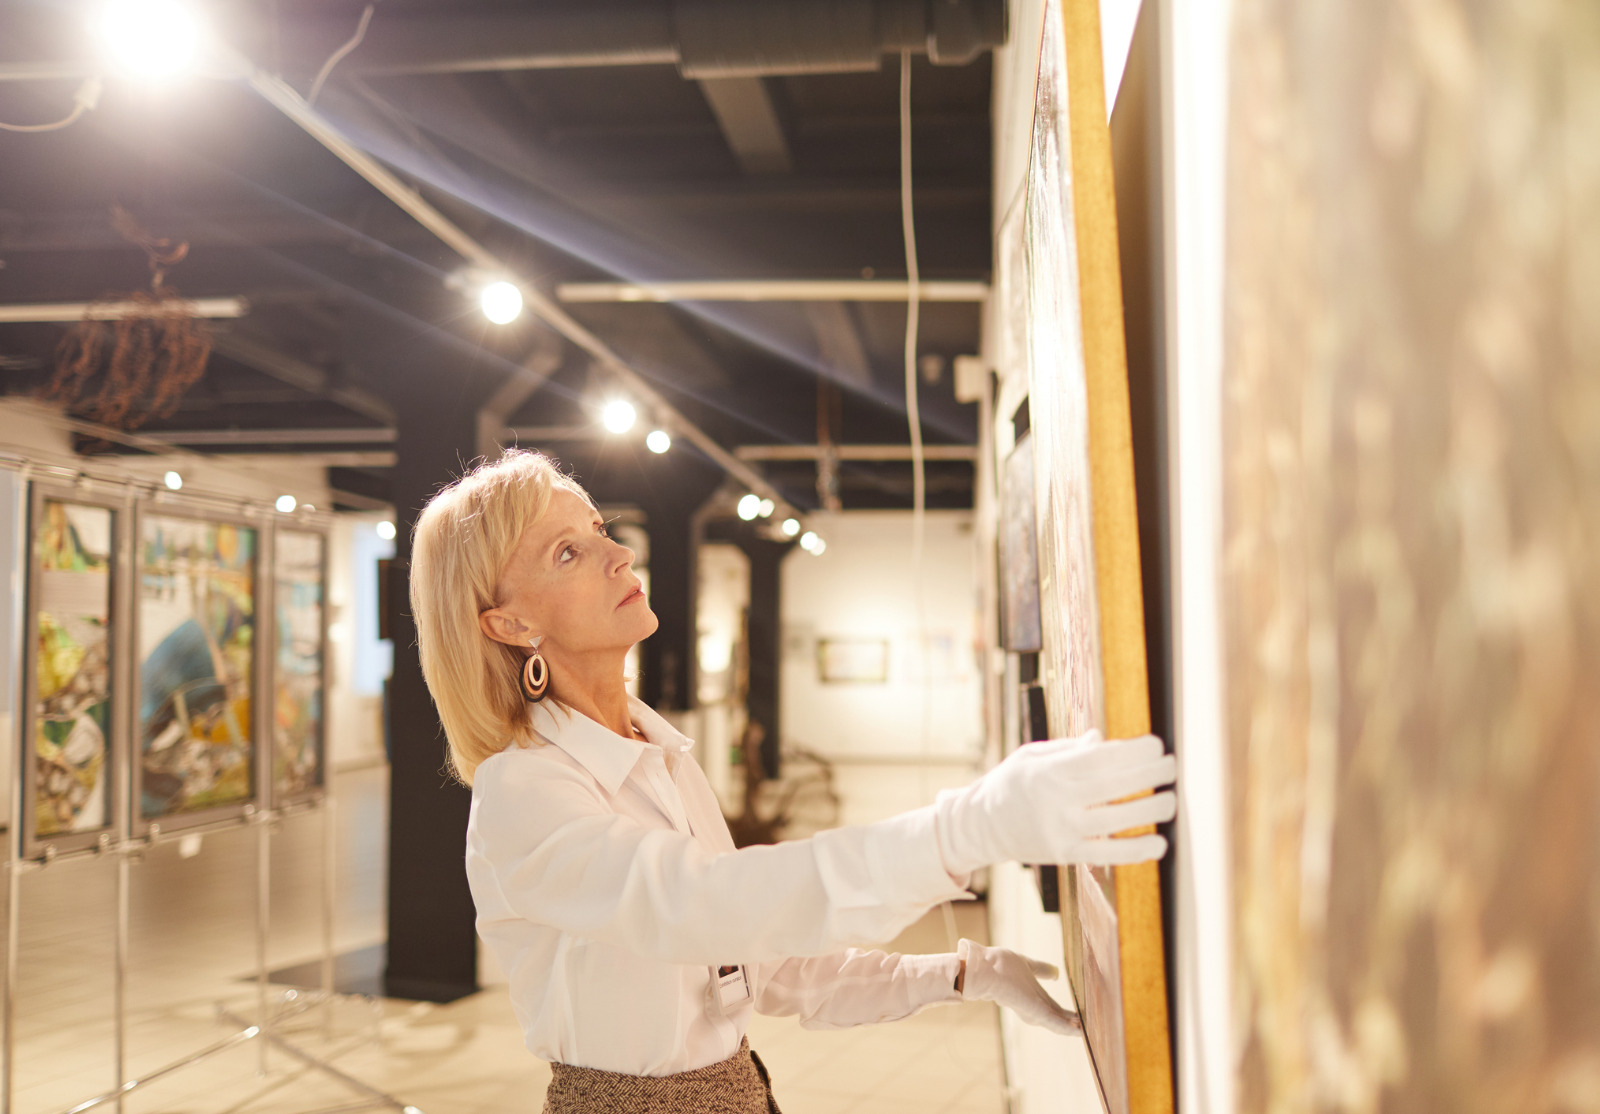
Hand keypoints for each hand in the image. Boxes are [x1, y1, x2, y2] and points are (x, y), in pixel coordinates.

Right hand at [933, 731, 1175, 874]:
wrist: (982, 825)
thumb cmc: (1011, 783)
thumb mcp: (1033, 756)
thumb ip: (1070, 749)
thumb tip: (1103, 739)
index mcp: (1050, 771)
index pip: (1099, 758)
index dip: (1133, 751)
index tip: (1156, 745)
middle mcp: (1057, 801)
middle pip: (1113, 786)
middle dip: (1149, 775)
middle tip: (1172, 767)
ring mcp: (1062, 830)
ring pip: (1115, 822)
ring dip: (1149, 811)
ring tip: (1170, 801)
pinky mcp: (1066, 854)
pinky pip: (1107, 854)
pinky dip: (1136, 851)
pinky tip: (1158, 843)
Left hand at [957, 939, 1081, 1035]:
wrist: (985, 967)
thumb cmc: (1000, 965)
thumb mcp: (1027, 964)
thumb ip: (1041, 969)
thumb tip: (1056, 972)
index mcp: (1032, 996)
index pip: (1052, 1007)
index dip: (1065, 1013)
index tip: (1080, 1016)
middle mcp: (1032, 1006)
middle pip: (1055, 1017)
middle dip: (1071, 1023)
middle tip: (1087, 1028)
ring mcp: (1032, 1009)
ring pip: (1056, 1022)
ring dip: (1071, 1028)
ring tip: (1086, 1032)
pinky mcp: (1033, 1009)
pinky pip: (1053, 1021)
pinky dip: (1066, 1027)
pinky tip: (1079, 1031)